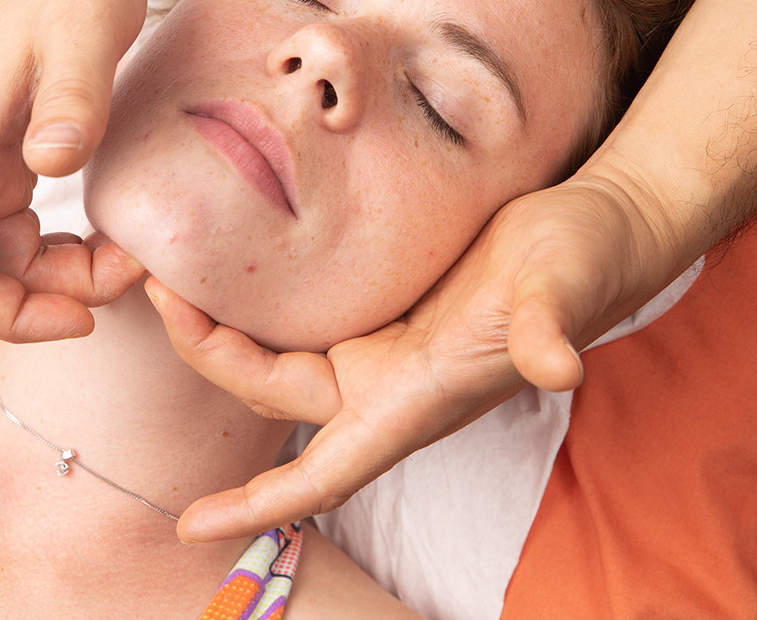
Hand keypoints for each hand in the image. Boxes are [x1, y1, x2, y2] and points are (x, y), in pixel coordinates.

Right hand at [0, 0, 149, 340]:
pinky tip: (104, 228)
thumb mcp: (84, 38)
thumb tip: (49, 162)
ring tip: (128, 249)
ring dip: (59, 271)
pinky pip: (9, 222)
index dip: (18, 316)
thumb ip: (70, 105)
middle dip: (55, 293)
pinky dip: (54, 241)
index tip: (89, 312)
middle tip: (133, 267)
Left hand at [148, 172, 685, 540]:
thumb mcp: (561, 286)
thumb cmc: (583, 262)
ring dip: (220, 329)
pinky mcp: (380, 303)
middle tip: (158, 289)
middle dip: (208, 354)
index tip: (189, 529)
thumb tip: (560, 368)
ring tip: (169, 273)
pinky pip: (299, 317)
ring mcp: (380, 344)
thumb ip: (550, 328)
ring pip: (275, 356)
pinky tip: (225, 261)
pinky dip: (255, 301)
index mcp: (414, 398)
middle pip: (271, 395)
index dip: (257, 506)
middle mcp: (386, 382)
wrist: (598, 227)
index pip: (324, 475)